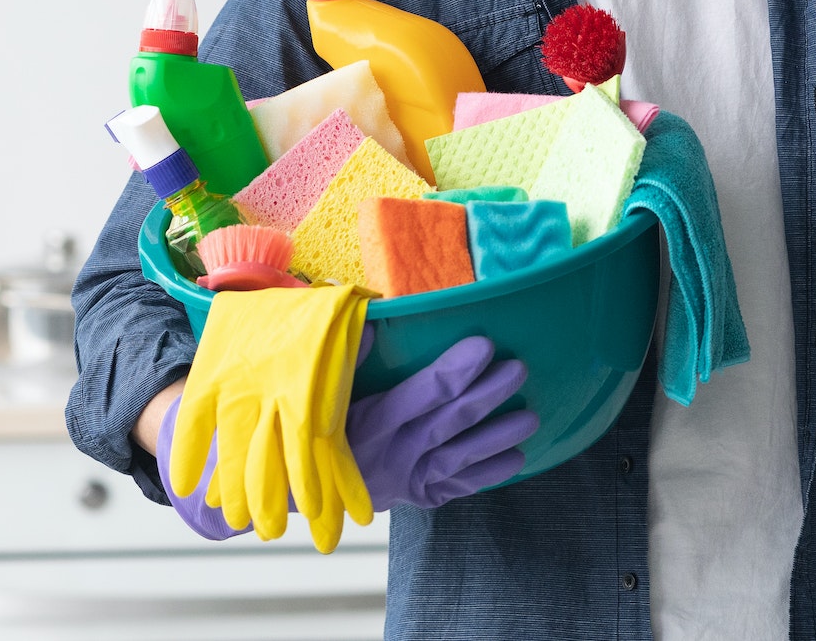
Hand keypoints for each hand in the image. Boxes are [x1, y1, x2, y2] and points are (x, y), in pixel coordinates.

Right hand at [152, 326, 535, 537]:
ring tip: (529, 417)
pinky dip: (484, 475)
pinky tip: (515, 459)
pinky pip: (453, 488)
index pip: (420, 393)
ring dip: (496, 438)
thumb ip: (343, 358)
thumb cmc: (303, 424)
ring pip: (457, 459)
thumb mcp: (313, 392)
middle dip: (486, 395)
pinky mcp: (411, 496)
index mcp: (365, 422)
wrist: (285, 490)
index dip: (454, 369)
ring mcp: (402, 481)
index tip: (483, 343)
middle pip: (447, 423)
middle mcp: (388, 454)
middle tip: (519, 368)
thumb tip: (367, 318)